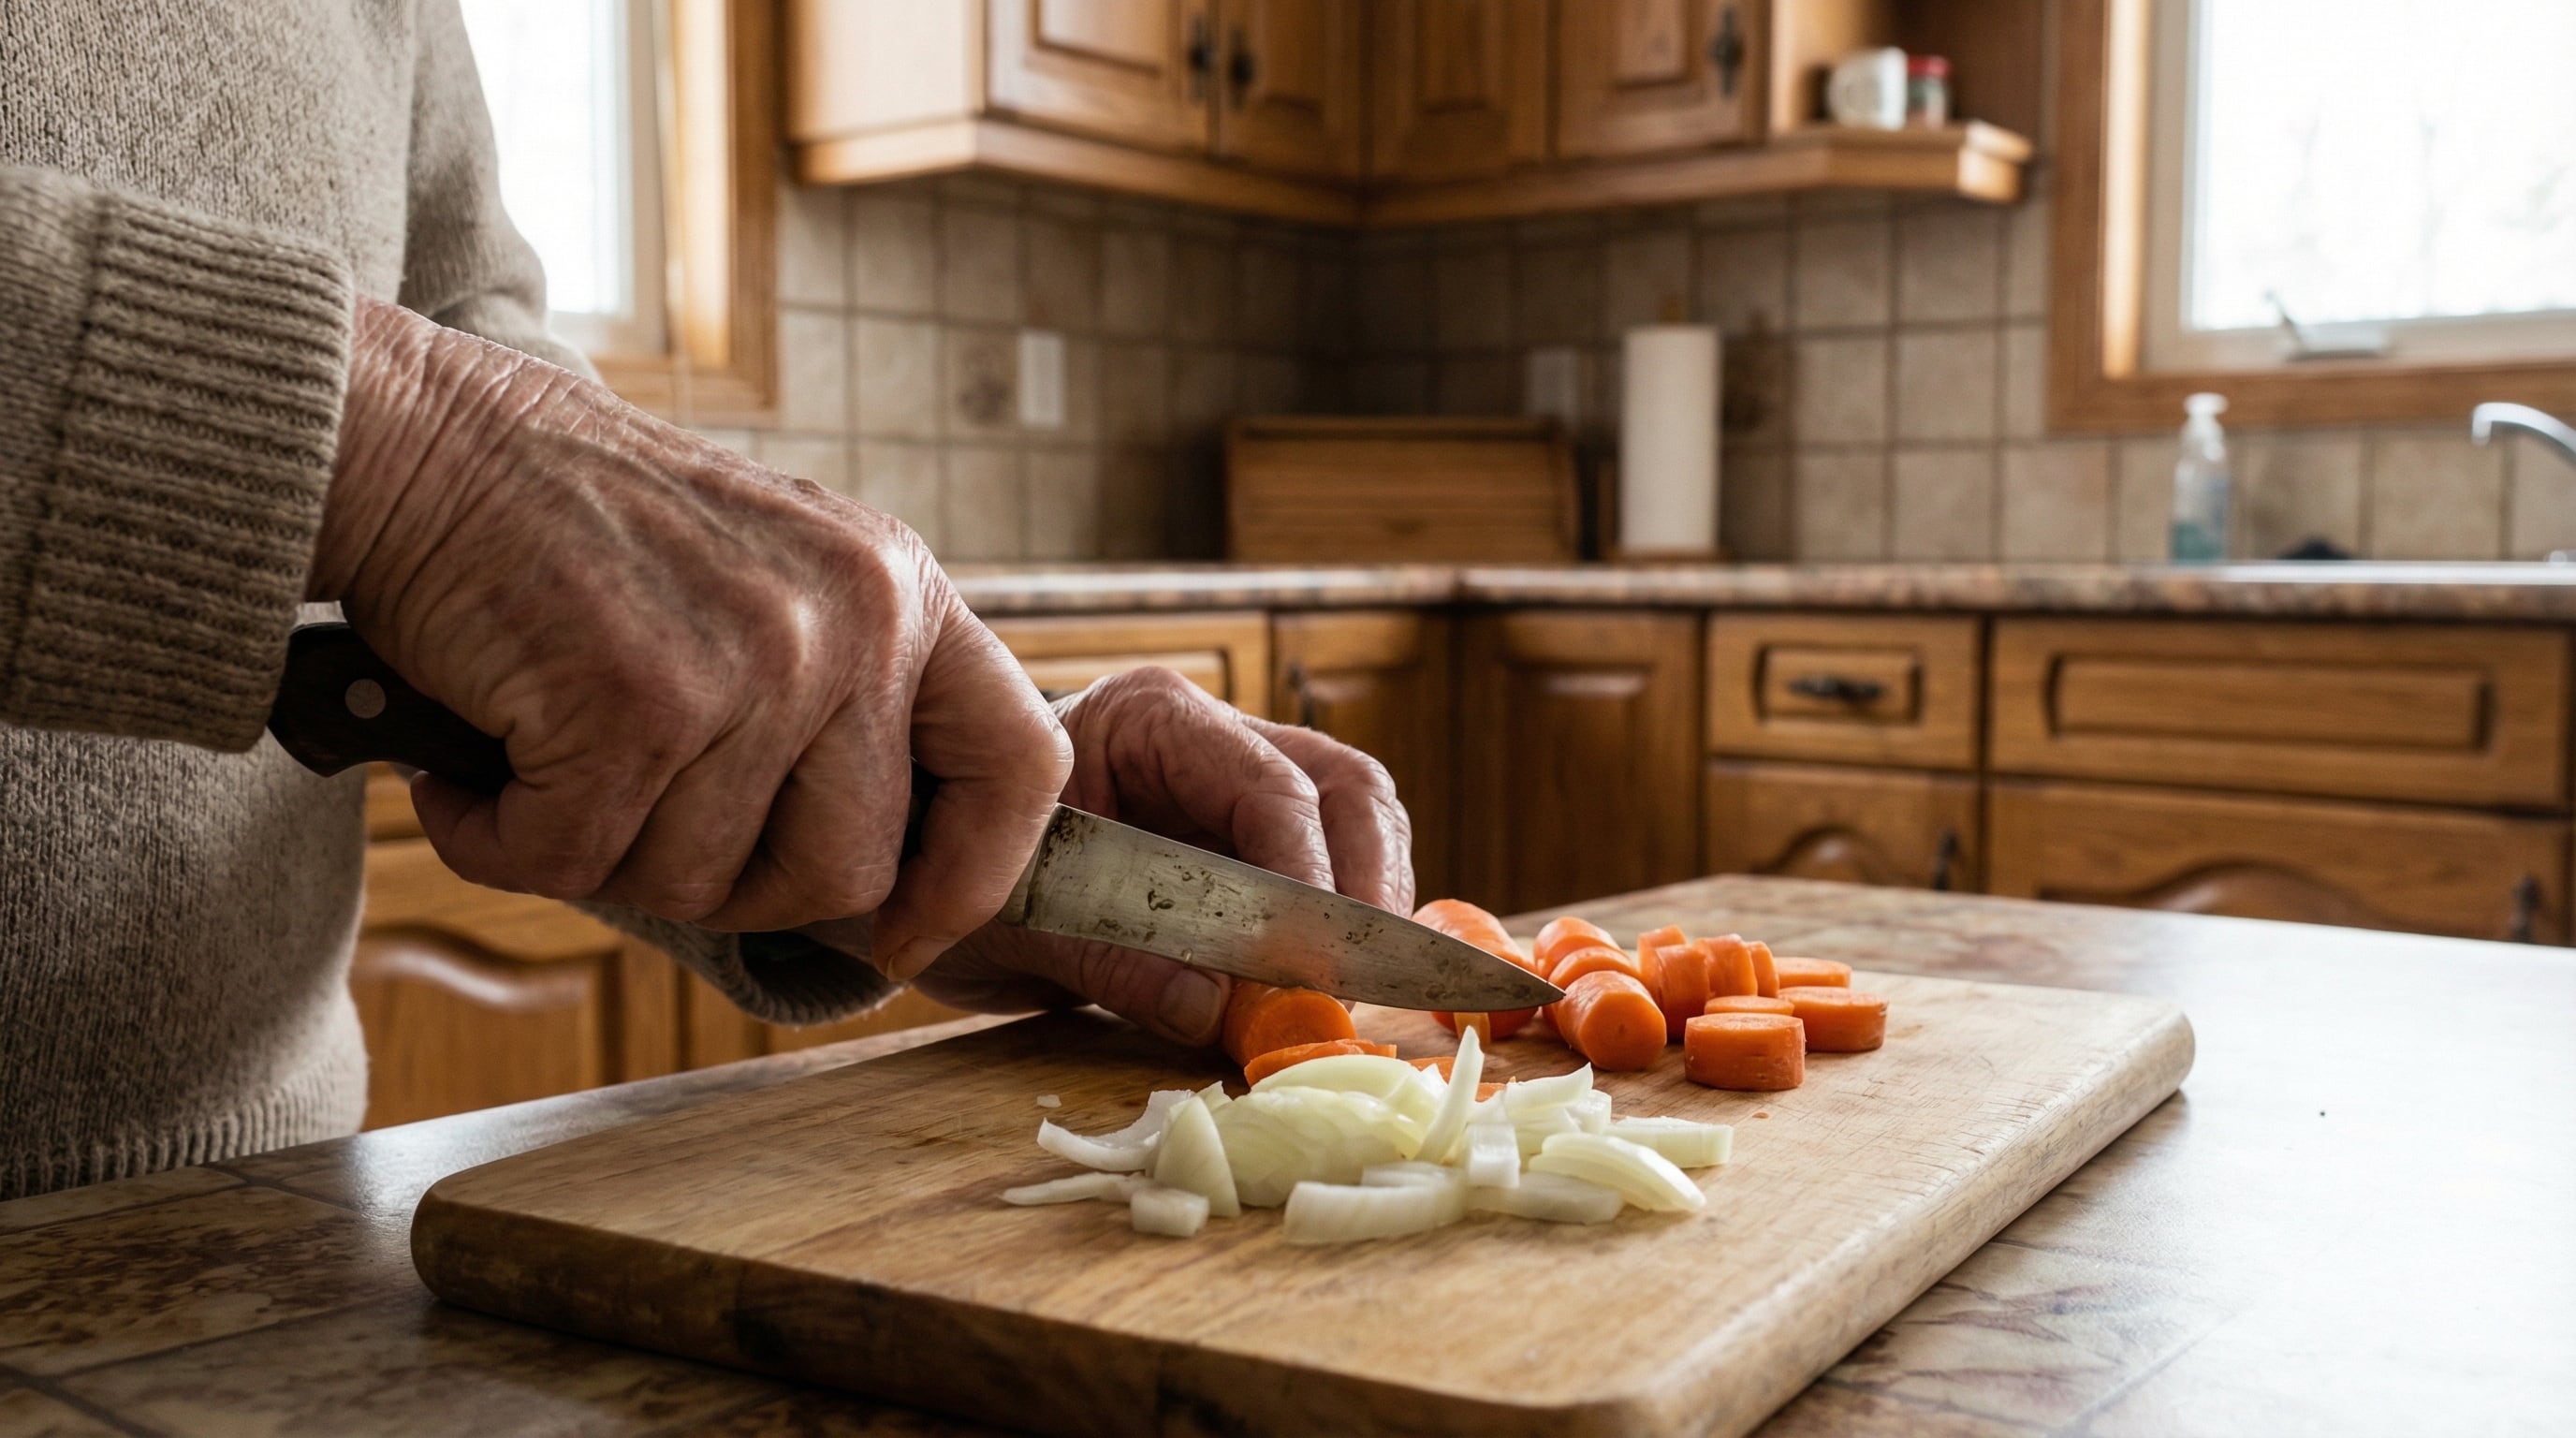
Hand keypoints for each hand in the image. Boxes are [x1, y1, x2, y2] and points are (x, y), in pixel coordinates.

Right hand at [315, 298, 1069, 972]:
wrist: (427, 440)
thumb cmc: (584, 532)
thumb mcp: (778, 580)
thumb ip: (849, 704)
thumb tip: (892, 891)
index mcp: (902, 593)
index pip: (1022, 766)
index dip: (977, 878)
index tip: (910, 933)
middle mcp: (854, 622)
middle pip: (847, 872)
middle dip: (735, 887)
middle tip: (641, 819)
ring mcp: (753, 661)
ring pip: (701, 883)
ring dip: (599, 852)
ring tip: (549, 755)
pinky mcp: (636, 703)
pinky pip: (577, 865)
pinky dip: (502, 841)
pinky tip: (477, 770)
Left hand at [904, 667, 1414, 1045]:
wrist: (917, 862)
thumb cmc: (949, 863)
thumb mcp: (1009, 919)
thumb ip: (1110, 959)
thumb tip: (1214, 1011)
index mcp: (1147, 719)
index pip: (1270, 788)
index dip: (1308, 882)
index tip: (1314, 967)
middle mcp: (1210, 734)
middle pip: (1342, 787)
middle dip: (1364, 885)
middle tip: (1359, 981)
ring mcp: (1236, 783)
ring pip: (1355, 818)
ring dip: (1369, 904)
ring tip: (1358, 988)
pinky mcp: (1247, 842)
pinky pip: (1332, 866)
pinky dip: (1344, 924)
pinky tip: (1336, 982)